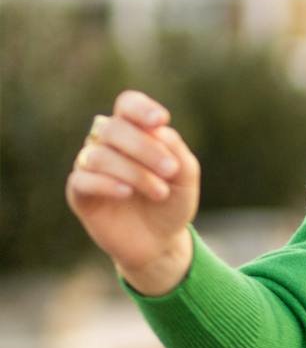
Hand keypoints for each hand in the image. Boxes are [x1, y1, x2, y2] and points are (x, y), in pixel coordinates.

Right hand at [65, 89, 200, 277]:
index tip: (161, 121)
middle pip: (113, 128)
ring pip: (100, 155)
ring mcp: (90, 166)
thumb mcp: (185, 177)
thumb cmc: (171, 202)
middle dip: (145, 147)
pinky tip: (126, 192)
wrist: (159, 242)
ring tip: (160, 192)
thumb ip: (175, 150)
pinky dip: (106, 183)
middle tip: (171, 171)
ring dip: (134, 172)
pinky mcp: (79, 193)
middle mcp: (107, 143)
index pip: (127, 105)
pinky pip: (83, 179)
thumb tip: (157, 130)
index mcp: (133, 131)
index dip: (140, 108)